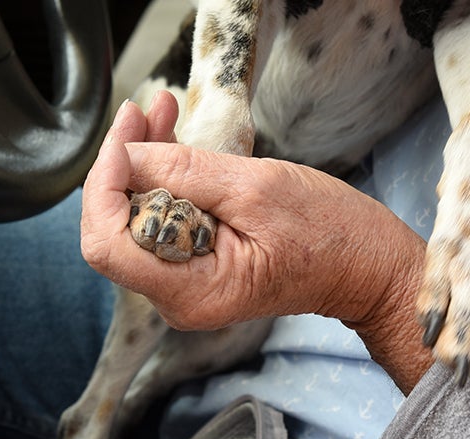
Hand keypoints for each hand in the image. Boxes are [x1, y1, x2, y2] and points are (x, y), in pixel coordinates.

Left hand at [81, 91, 432, 389]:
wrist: (365, 267)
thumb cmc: (330, 234)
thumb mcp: (258, 189)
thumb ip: (186, 173)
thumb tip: (125, 155)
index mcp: (192, 291)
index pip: (107, 242)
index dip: (104, 183)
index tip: (126, 134)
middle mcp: (178, 297)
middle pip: (117, 228)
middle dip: (124, 163)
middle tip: (146, 109)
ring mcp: (185, 284)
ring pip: (138, 219)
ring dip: (145, 162)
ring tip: (163, 111)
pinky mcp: (197, 266)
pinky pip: (164, 220)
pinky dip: (166, 178)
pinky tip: (172, 137)